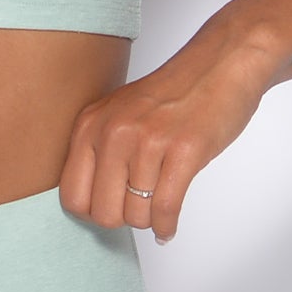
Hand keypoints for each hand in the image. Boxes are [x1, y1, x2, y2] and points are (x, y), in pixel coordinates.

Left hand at [58, 43, 269, 242]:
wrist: (219, 64)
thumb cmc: (171, 94)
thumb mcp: (117, 113)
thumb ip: (98, 149)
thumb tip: (89, 203)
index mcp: (91, 124)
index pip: (72, 195)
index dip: (91, 212)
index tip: (109, 208)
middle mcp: (114, 133)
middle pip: (103, 213)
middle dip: (122, 219)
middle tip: (137, 209)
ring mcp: (148, 142)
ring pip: (137, 215)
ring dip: (149, 220)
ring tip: (157, 207)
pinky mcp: (183, 151)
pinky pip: (166, 209)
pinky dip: (167, 227)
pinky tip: (168, 227)